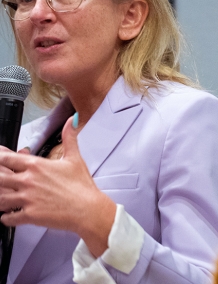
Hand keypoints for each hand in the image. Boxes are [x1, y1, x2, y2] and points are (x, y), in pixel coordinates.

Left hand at [0, 115, 115, 256]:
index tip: (0, 158)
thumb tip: (72, 120)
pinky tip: (8, 215)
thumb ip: (69, 137)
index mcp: (37, 165)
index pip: (7, 158)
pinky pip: (7, 218)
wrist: (88, 209)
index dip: (0, 157)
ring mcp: (27, 198)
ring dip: (1, 198)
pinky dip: (6, 217)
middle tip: (3, 179)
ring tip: (5, 197)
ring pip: (0, 198)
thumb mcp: (75, 158)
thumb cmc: (82, 186)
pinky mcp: (29, 215)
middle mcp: (28, 180)